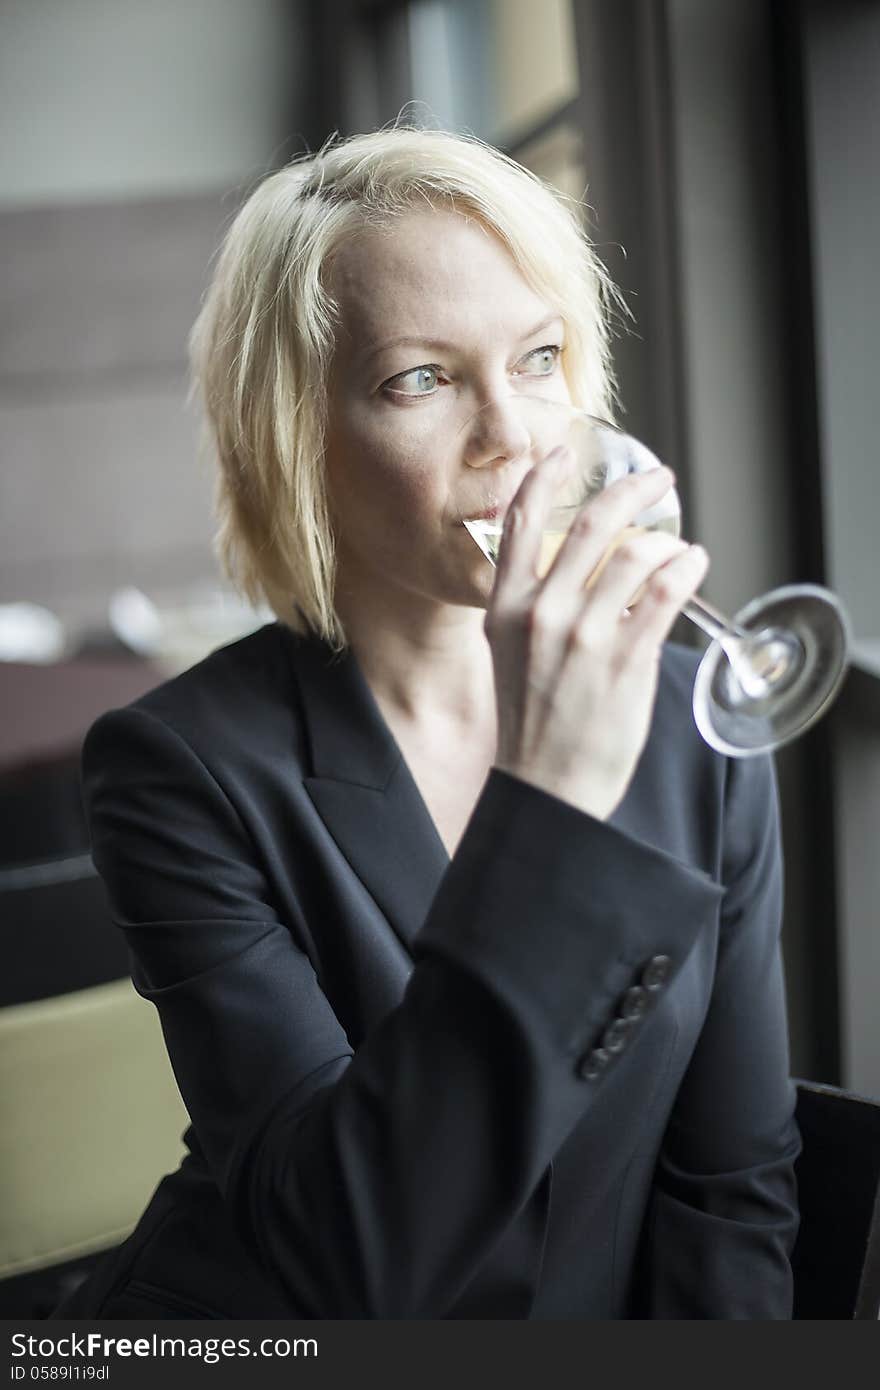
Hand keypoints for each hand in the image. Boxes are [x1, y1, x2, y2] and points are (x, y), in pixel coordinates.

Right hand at [485, 446, 709, 820]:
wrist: (546, 789)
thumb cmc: (533, 728)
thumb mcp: (511, 658)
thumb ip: (533, 609)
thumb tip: (582, 569)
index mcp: (503, 609)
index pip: (518, 523)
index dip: (544, 477)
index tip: (563, 451)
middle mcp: (540, 613)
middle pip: (591, 524)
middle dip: (633, 490)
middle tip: (658, 479)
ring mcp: (584, 634)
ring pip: (636, 554)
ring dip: (668, 542)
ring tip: (681, 550)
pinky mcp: (626, 658)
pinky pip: (665, 591)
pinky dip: (686, 569)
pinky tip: (692, 565)